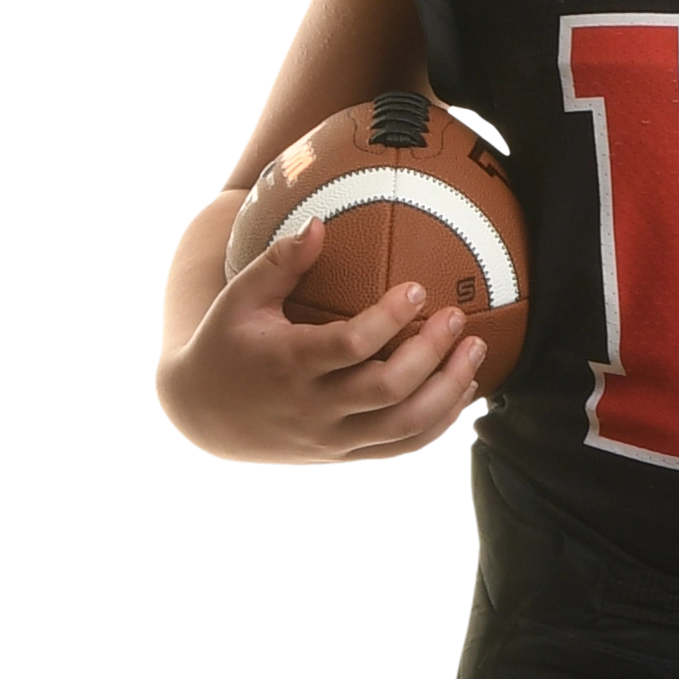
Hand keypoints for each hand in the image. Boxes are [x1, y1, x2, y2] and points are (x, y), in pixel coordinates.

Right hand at [156, 210, 490, 465]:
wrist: (203, 416)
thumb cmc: (226, 343)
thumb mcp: (240, 298)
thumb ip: (280, 261)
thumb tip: (320, 222)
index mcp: (287, 364)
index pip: (349, 346)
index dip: (388, 320)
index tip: (417, 289)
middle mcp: (311, 409)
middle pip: (387, 389)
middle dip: (431, 353)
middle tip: (456, 318)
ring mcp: (330, 439)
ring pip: (403, 426)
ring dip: (448, 390)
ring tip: (476, 351)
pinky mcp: (343, 457)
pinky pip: (401, 449)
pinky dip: (439, 424)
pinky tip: (461, 391)